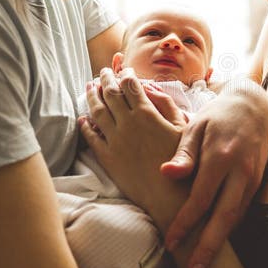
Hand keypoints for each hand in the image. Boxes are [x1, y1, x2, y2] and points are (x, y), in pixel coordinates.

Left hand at [79, 68, 187, 224]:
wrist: (170, 196)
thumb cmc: (184, 163)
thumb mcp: (183, 129)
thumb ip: (167, 106)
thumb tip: (151, 89)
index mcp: (146, 113)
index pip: (130, 85)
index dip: (126, 74)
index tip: (125, 70)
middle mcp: (127, 124)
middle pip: (110, 94)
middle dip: (106, 79)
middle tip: (103, 72)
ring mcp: (114, 141)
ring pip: (97, 112)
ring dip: (92, 96)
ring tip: (90, 86)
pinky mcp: (107, 158)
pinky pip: (91, 138)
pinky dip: (85, 126)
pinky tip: (83, 119)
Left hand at [162, 84, 267, 267]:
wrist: (254, 106)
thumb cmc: (218, 116)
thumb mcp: (197, 127)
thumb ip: (183, 154)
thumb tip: (166, 173)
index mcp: (221, 158)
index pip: (201, 199)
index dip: (185, 223)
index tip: (171, 242)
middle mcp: (240, 173)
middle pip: (226, 217)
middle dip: (210, 246)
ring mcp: (252, 180)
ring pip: (237, 218)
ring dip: (221, 242)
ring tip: (203, 264)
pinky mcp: (257, 183)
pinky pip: (242, 211)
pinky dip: (228, 229)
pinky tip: (215, 243)